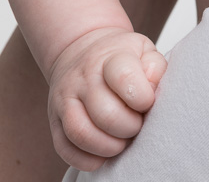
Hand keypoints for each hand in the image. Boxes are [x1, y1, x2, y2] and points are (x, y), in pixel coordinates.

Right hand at [46, 27, 166, 170]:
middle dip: (129, 128)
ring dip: (109, 146)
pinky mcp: (54, 122)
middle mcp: (83, 79)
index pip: (124, 78)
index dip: (142, 98)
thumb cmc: (118, 56)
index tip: (147, 103)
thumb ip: (154, 68)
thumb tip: (152, 89)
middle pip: (106, 114)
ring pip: (82, 134)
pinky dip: (87, 160)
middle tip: (137, 125)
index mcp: (109, 58)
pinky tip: (103, 153)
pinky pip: (66, 150)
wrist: (80, 50)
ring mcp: (64, 101)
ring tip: (122, 140)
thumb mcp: (142, 50)